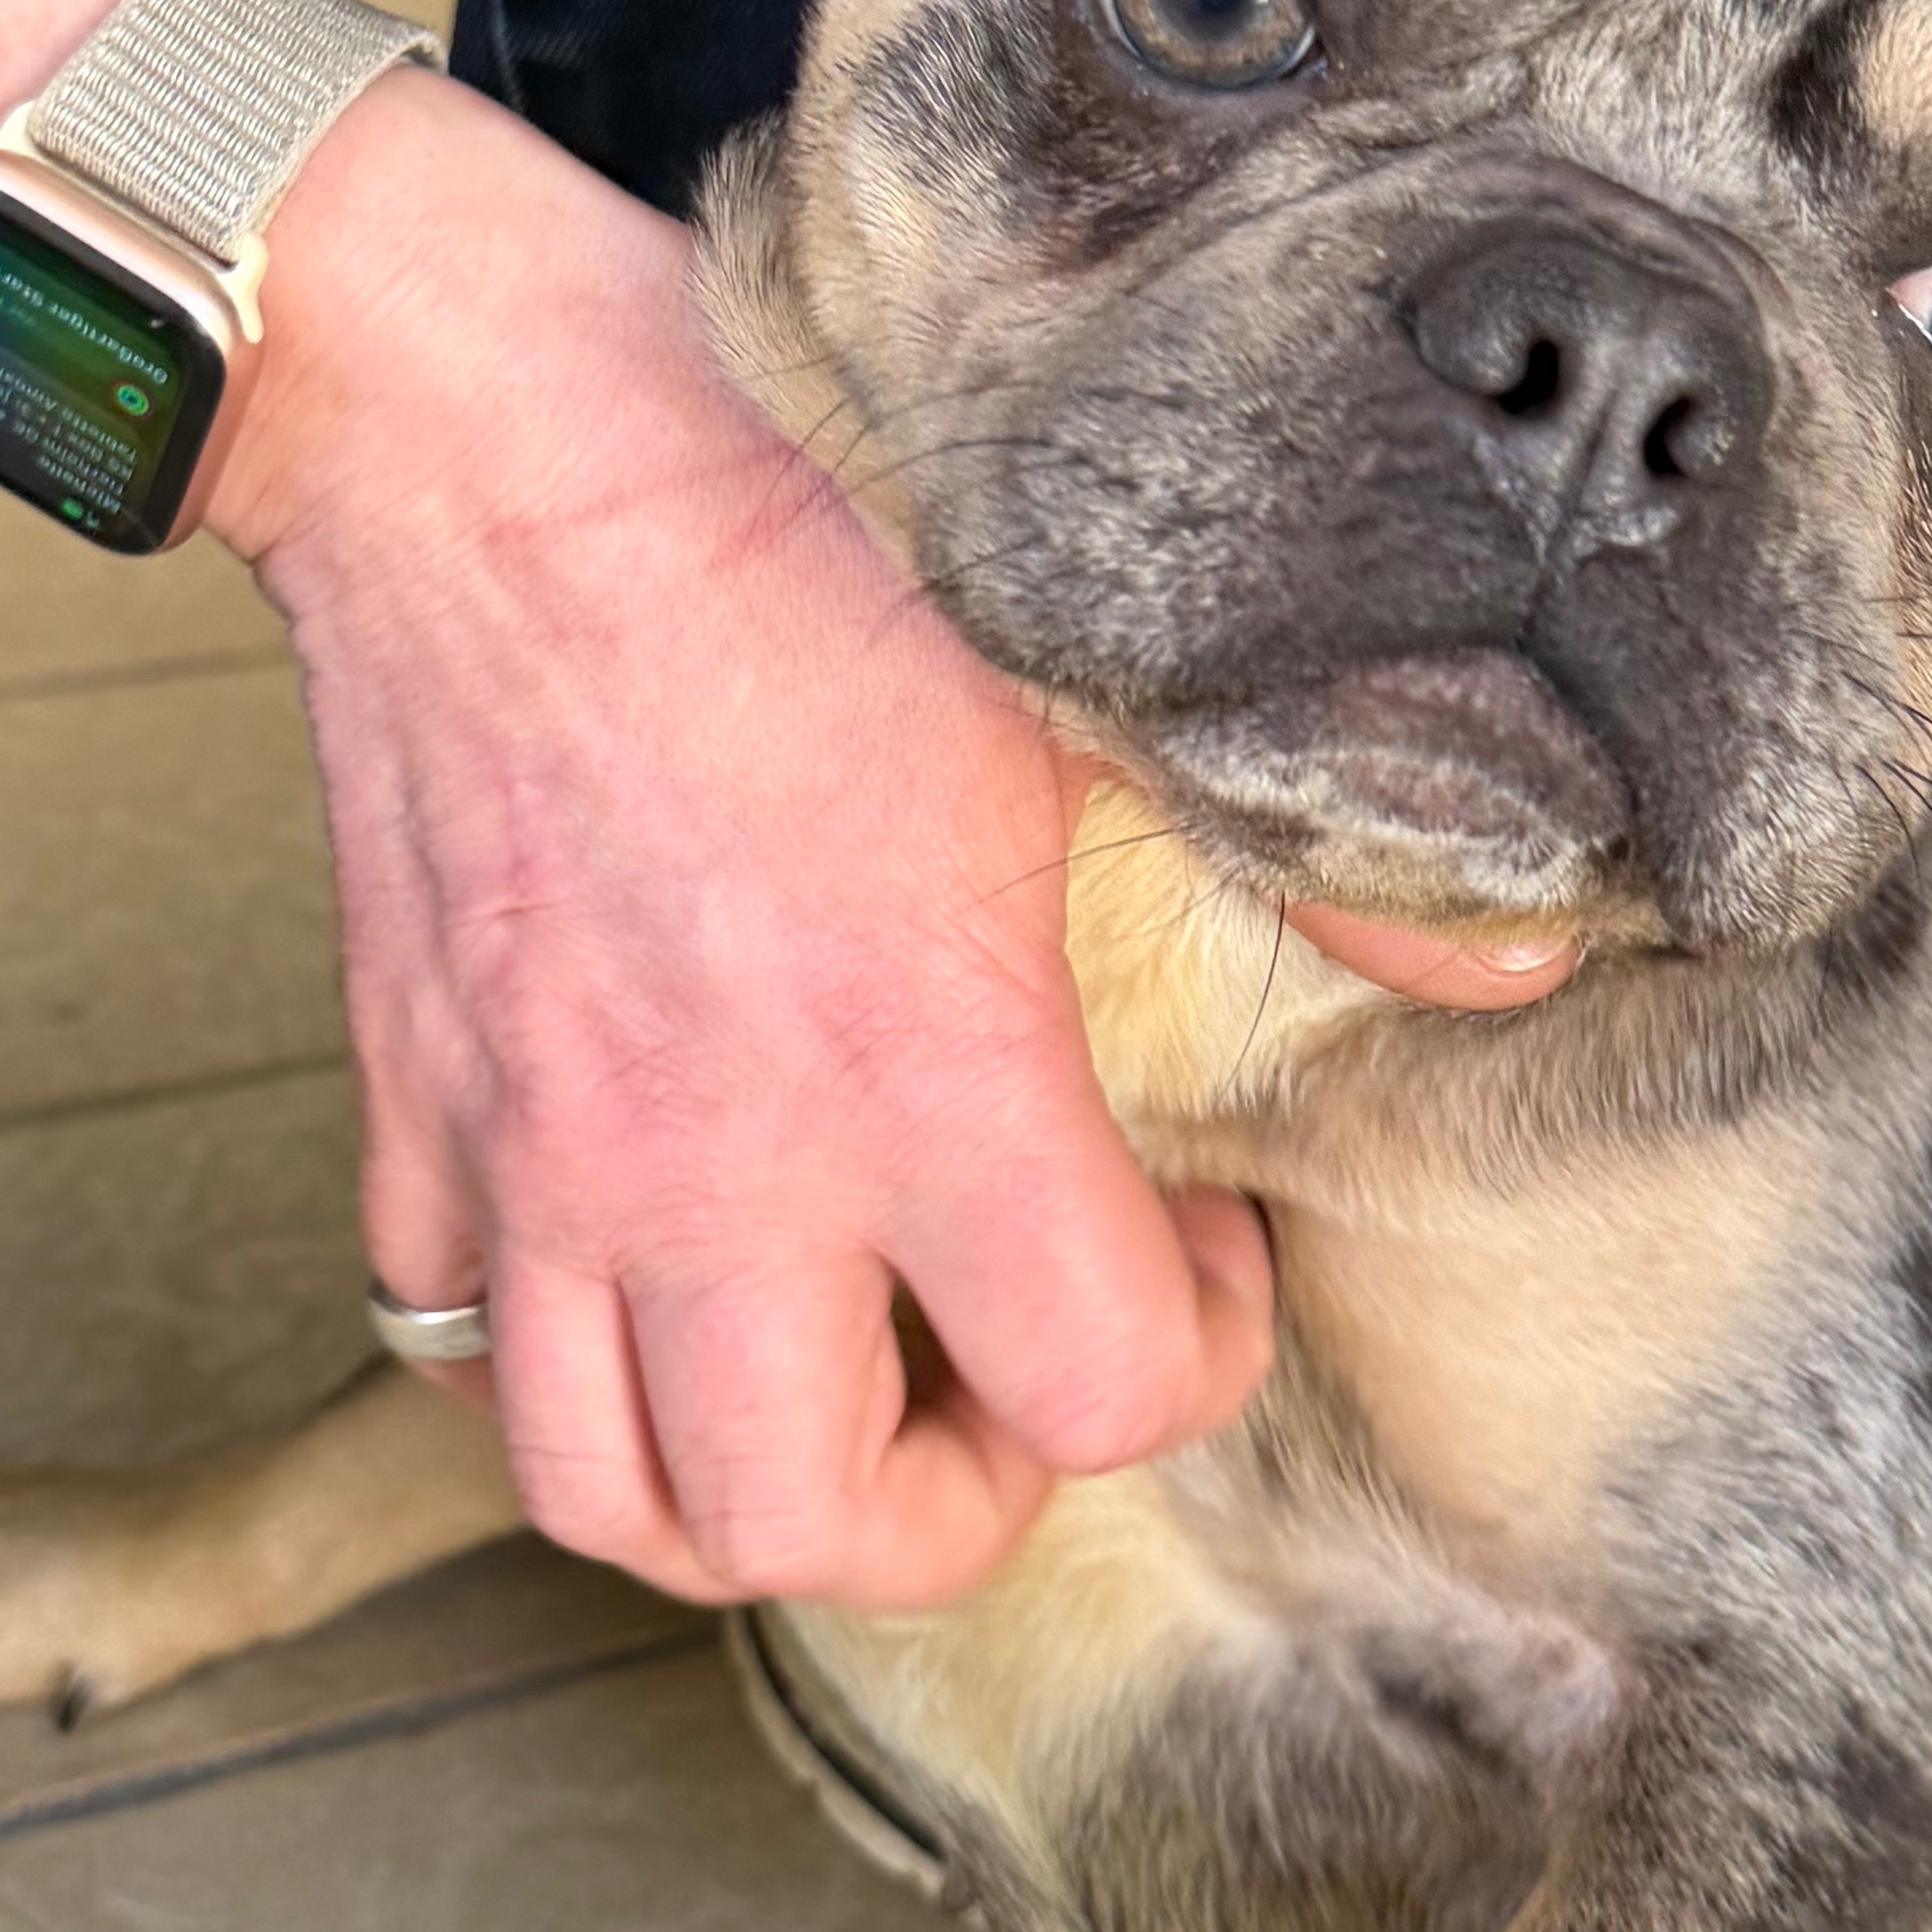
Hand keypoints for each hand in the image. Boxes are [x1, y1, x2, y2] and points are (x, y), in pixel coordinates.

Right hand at [217, 70, 1269, 1610]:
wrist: (461, 405)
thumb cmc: (775, 498)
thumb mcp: (1084, 653)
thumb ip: (1307, 835)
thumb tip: (1523, 955)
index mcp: (909, 1061)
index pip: (1092, 1394)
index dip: (1193, 1354)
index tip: (1200, 1227)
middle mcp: (703, 1158)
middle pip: (812, 1525)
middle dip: (955, 1498)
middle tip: (1016, 1355)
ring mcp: (530, 1151)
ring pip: (604, 1491)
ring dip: (739, 1485)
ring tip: (836, 1361)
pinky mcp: (408, 1098)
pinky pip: (450, 1334)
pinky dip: (558, 1350)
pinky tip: (655, 1243)